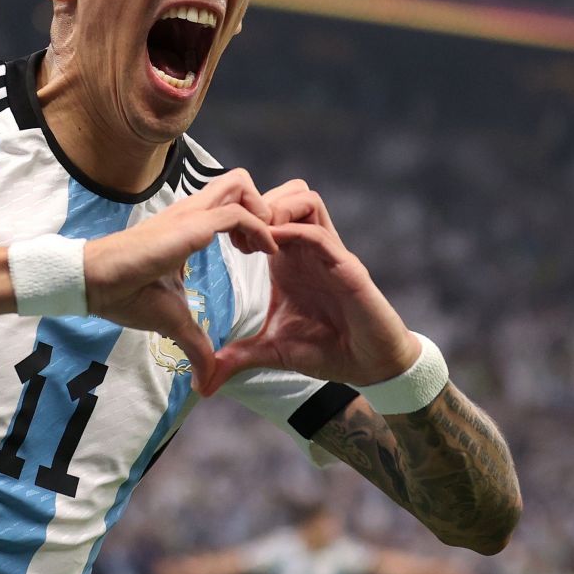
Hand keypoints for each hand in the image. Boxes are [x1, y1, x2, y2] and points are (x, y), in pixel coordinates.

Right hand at [85, 170, 276, 388]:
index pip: (228, 203)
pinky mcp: (191, 225)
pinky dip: (260, 229)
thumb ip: (196, 342)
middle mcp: (191, 212)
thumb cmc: (127, 294)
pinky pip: (238, 213)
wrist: (95, 283)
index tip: (255, 253)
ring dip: (263, 213)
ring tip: (261, 247)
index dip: (251, 222)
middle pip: (239, 182)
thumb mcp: (173, 319)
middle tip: (262, 244)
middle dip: (264, 206)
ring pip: (241, 184)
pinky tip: (261, 253)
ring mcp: (190, 214)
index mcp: (188, 226)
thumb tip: (206, 379)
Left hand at [200, 181, 419, 393]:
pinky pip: (319, 233)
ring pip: (305, 198)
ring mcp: (329, 253)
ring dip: (277, 209)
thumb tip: (205, 382)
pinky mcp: (346, 267)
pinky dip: (293, 233)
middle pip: (286, 192)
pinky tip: (272, 252)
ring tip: (257, 240)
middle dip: (258, 202)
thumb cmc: (327, 350)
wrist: (368, 365)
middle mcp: (308, 248)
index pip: (269, 211)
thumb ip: (239, 356)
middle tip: (240, 234)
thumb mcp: (273, 351)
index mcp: (289, 259)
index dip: (243, 216)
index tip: (224, 240)